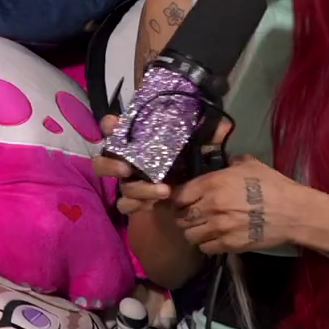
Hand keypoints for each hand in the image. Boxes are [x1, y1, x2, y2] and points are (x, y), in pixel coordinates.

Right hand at [91, 114, 231, 216]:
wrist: (189, 197)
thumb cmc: (186, 163)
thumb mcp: (197, 148)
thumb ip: (207, 136)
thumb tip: (224, 125)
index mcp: (137, 141)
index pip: (115, 128)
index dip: (110, 125)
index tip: (114, 123)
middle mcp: (127, 160)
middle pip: (104, 160)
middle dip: (111, 164)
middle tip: (127, 168)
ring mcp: (127, 182)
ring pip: (120, 186)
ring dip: (139, 189)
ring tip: (163, 191)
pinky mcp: (133, 201)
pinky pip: (125, 205)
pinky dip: (138, 205)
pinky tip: (154, 205)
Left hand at [174, 155, 314, 254]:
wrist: (293, 212)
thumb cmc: (273, 185)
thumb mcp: (249, 165)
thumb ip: (229, 163)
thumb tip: (222, 164)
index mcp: (212, 183)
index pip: (179, 194)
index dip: (178, 197)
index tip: (183, 199)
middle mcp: (210, 206)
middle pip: (181, 216)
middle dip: (184, 215)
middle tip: (192, 214)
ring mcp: (219, 227)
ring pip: (189, 234)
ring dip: (193, 231)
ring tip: (202, 228)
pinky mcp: (229, 245)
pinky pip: (205, 248)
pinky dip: (206, 244)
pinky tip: (213, 238)